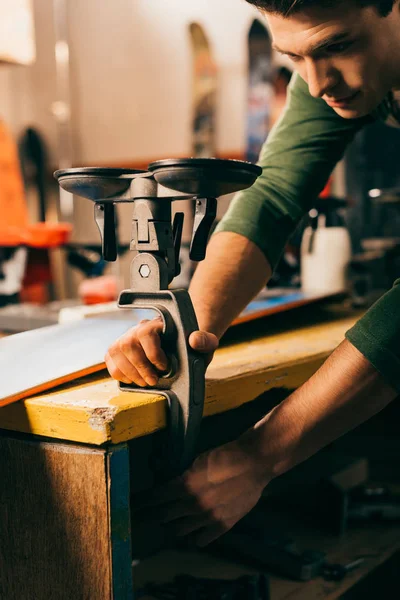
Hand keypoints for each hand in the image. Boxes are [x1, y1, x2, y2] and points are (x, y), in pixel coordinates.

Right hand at [105, 317, 218, 385]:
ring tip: (145, 382)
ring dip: (129, 372)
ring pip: (116, 351)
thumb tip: (194, 340)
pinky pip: (110, 360)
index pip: (146, 333)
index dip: (153, 353)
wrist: (183, 346)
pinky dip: (119, 373)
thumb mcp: (206, 343)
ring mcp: (127, 338)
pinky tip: (134, 379)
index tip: (164, 367)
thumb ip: (205, 341)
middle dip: (140, 367)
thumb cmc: (194, 346)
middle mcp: (139, 328)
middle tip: (153, 380)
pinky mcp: (119, 350)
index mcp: (159, 324)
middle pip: (128, 344)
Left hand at [136, 437, 269, 546]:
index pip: (157, 498)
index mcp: (185, 485)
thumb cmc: (226, 456)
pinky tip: (193, 535)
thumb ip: (185, 476)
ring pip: (181, 530)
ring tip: (173, 525)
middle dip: (158, 515)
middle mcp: (193, 504)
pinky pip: (202, 539)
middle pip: (165, 516)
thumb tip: (173, 485)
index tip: (141, 505)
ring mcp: (207, 517)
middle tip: (153, 516)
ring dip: (175, 527)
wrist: (253, 463)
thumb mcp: (198, 461)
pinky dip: (195, 538)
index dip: (147, 502)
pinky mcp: (223, 525)